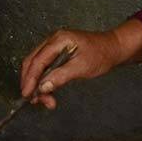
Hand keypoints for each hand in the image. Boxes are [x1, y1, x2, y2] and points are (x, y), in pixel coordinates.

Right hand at [19, 26, 135, 109]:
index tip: (27, 94)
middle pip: (32, 62)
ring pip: (37, 66)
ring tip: (45, 100)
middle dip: (31, 82)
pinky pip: (44, 66)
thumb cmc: (101, 54)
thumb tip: (43, 87)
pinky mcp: (58, 53)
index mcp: (58, 40)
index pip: (37, 61)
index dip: (30, 79)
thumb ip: (61, 76)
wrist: (114, 48)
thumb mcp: (82, 67)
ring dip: (37, 83)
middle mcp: (53, 41)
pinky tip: (47, 91)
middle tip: (35, 100)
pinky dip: (44, 80)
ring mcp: (54, 46)